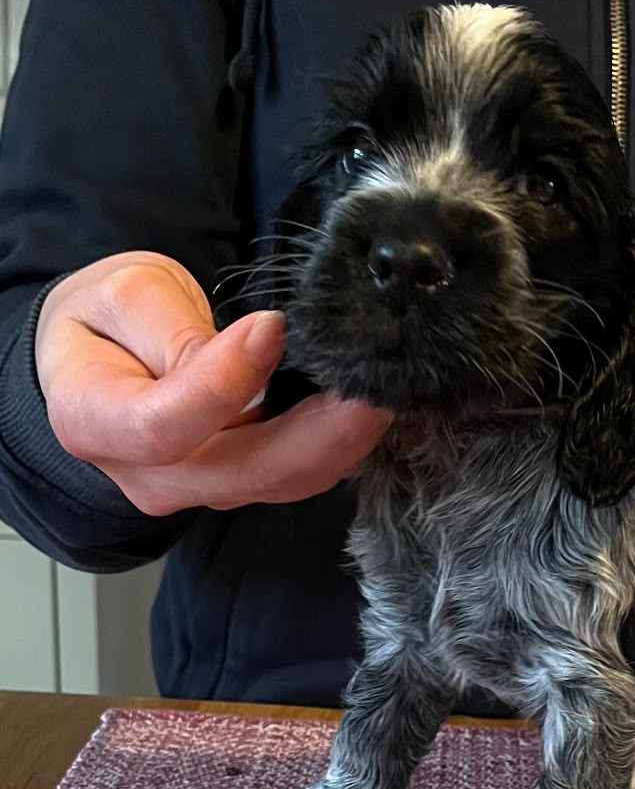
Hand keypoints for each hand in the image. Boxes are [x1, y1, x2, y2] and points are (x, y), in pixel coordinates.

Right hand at [36, 251, 391, 515]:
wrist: (99, 362)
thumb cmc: (106, 323)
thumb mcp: (124, 297)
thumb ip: (178, 331)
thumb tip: (256, 347)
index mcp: (95, 424)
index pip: (164, 427)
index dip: (225, 382)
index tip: (272, 327)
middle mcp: (150, 477)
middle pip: (250, 472)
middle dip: (327, 431)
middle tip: (377, 384)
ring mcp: (201, 491)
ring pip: (287, 481)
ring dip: (346, 441)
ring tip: (384, 390)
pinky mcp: (242, 487)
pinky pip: (299, 476)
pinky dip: (340, 446)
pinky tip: (366, 409)